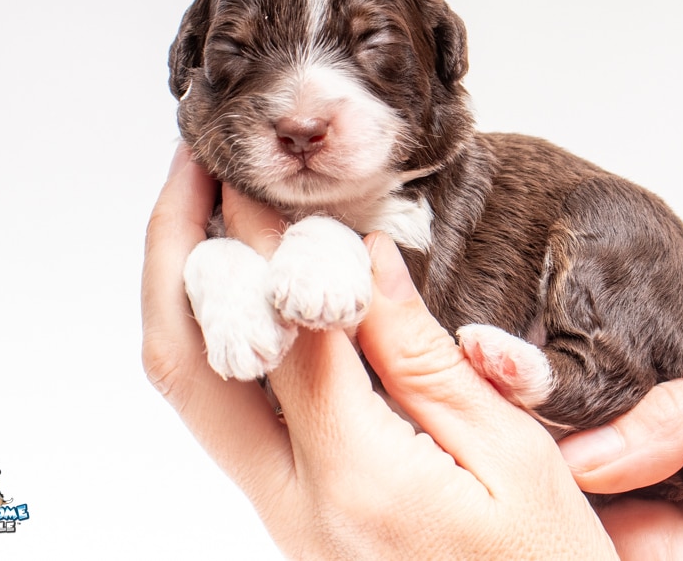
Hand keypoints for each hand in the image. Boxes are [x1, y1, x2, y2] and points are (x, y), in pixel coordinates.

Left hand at [142, 144, 615, 558]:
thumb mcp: (509, 451)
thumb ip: (421, 356)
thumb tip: (361, 259)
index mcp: (357, 481)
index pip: (281, 330)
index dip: (259, 239)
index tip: (252, 169)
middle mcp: (294, 503)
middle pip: (189, 366)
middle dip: (173, 253)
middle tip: (191, 168)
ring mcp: (282, 514)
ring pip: (194, 394)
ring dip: (184, 295)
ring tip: (202, 213)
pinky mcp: (290, 512)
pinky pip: (229, 416)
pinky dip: (220, 339)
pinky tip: (247, 290)